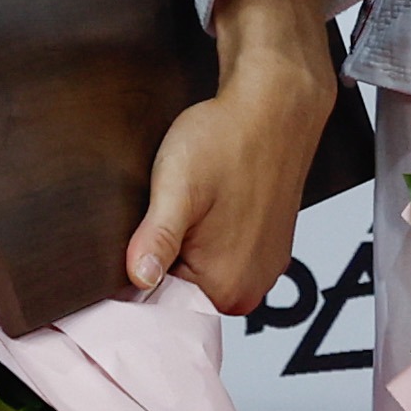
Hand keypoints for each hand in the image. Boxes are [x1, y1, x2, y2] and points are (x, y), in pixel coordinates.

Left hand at [126, 0, 340, 312]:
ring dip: (189, 245)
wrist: (274, 105)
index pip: (160, 305)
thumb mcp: (176, 187)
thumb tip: (136, 279)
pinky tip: (212, 204)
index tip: (139, 238)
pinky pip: (226, 255)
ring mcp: (264, 267)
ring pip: (203, 272)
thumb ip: (155, 240)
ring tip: (193, 205)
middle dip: (165, 259)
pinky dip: (212, 235)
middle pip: (183, 291)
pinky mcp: (269, 247)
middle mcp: (251, 286)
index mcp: (226, 285)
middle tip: (168, 212)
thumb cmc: (230, 140)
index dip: (140, 271)